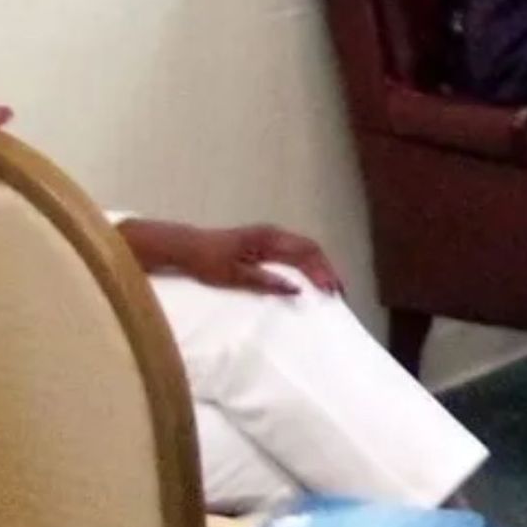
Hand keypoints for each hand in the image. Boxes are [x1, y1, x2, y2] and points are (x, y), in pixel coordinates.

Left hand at [124, 221, 342, 296]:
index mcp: (270, 240)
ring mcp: (271, 236)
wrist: (187, 247)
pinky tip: (308, 278)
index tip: (332, 291)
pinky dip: (307, 264)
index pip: (307, 253)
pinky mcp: (265, 242)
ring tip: (329, 286)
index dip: (322, 271)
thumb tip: (296, 288)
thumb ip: (265, 281)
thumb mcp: (234, 276)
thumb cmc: (208, 262)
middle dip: (327, 269)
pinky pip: (294, 251)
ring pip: (305, 248)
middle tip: (339, 292)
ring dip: (319, 266)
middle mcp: (275, 234)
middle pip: (311, 249)